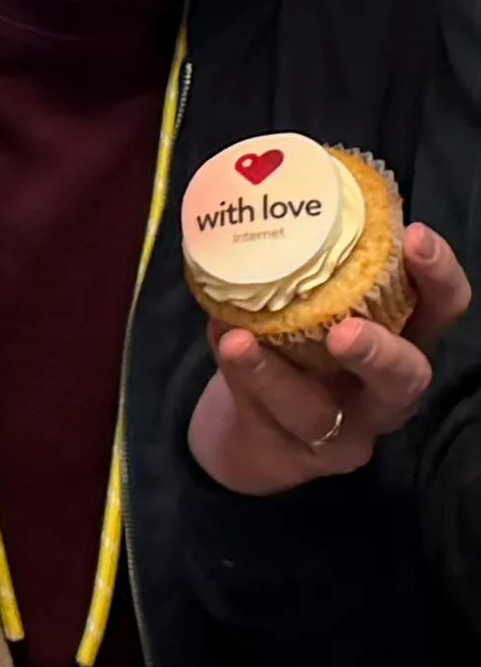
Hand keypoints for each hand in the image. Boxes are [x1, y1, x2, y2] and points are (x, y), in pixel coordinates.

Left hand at [187, 223, 471, 494]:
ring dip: (276, 372)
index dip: (438, 275)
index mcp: (405, 339)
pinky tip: (225, 347)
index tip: (415, 235)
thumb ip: (307, 273)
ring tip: (240, 339)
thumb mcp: (310, 310)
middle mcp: (388, 390)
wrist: (251, 432)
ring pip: (320, 411)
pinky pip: (269, 418)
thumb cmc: (293, 353)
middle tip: (345, 332)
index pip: (442, 308)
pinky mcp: (298, 457)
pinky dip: (243, 380)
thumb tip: (264, 209)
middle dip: (380, 353)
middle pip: (407, 377)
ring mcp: (347, 432)